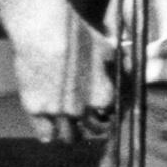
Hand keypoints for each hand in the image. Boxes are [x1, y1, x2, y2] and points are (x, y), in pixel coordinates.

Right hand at [10, 0, 113, 142]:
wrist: (43, 29)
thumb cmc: (76, 34)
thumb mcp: (106, 47)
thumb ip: (120, 65)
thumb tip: (132, 71)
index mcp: (104, 96)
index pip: (113, 116)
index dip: (109, 113)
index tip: (104, 111)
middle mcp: (83, 109)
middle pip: (93, 131)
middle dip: (93, 126)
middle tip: (87, 120)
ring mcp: (57, 111)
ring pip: (69, 137)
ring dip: (71, 133)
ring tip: (68, 126)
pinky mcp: (35, 108)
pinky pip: (45, 134)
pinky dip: (48, 133)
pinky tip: (50, 128)